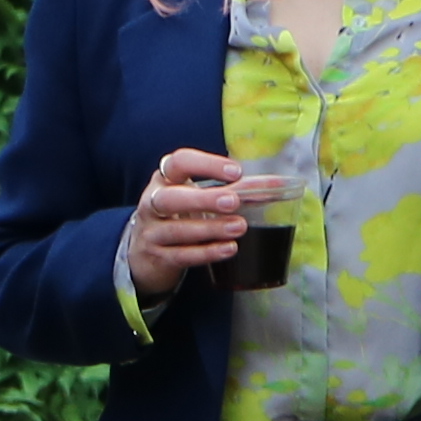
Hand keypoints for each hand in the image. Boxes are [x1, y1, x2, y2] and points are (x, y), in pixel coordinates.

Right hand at [119, 147, 282, 300]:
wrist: (145, 252)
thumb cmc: (178, 216)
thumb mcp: (195, 198)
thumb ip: (231, 191)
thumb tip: (275, 187)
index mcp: (165, 179)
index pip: (179, 162)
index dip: (206, 165)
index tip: (235, 172)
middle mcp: (153, 202)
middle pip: (171, 197)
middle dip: (203, 199)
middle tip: (234, 202)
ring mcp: (152, 232)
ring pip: (176, 230)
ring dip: (210, 228)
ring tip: (239, 227)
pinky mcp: (157, 257)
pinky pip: (181, 255)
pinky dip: (206, 252)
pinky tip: (228, 249)